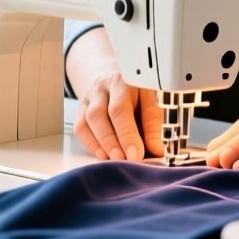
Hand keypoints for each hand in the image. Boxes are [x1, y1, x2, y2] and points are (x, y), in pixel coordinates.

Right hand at [67, 28, 163, 160]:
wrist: (115, 81)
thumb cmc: (138, 94)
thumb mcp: (152, 101)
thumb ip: (154, 124)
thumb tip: (157, 149)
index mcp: (129, 80)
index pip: (126, 106)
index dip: (130, 133)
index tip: (137, 153)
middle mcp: (107, 85)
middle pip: (109, 111)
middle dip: (119, 138)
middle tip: (129, 158)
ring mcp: (91, 96)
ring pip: (92, 119)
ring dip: (105, 143)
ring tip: (117, 158)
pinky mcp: (81, 108)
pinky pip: (81, 127)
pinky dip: (92, 144)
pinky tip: (104, 154)